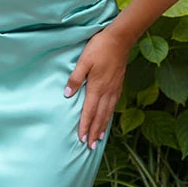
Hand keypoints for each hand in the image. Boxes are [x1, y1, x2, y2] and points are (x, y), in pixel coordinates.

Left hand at [64, 27, 131, 148]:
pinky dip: (109, 116)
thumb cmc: (99, 48)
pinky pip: (114, 105)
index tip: (81, 139)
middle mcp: (107, 91)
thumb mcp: (83, 61)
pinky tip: (107, 118)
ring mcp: (114, 89)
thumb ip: (75, 78)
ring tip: (99, 139)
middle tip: (90, 146)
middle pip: (100, 116)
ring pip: (108, 113)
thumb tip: (67, 94)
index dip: (85, 126)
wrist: (120, 39)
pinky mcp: (119, 85)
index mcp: (97, 87)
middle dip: (94, 132)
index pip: (89, 111)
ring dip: (102, 127)